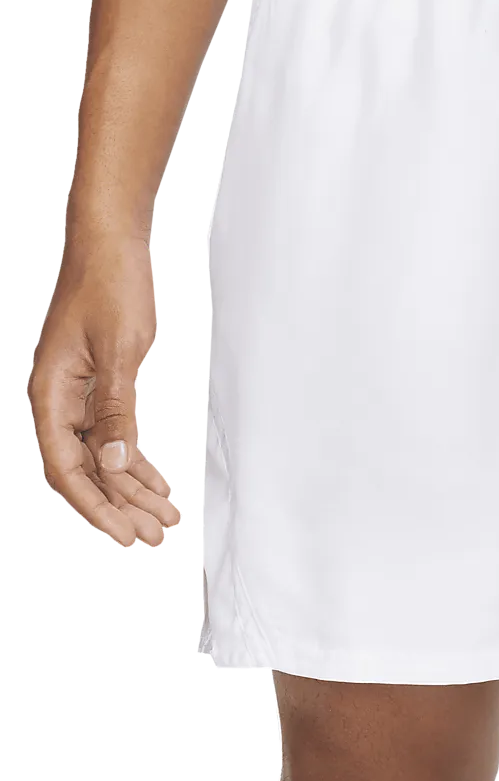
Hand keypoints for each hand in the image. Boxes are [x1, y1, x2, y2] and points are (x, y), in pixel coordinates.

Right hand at [28, 231, 181, 545]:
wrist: (111, 244)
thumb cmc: (111, 287)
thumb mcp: (120, 351)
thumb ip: (117, 410)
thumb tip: (115, 464)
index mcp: (51, 395)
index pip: (67, 470)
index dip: (97, 507)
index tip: (126, 534)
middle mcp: (59, 402)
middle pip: (87, 472)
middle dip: (122, 507)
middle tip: (157, 536)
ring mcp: (79, 397)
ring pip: (104, 458)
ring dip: (134, 490)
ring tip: (166, 518)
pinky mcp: (100, 388)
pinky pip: (114, 437)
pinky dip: (137, 462)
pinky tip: (158, 484)